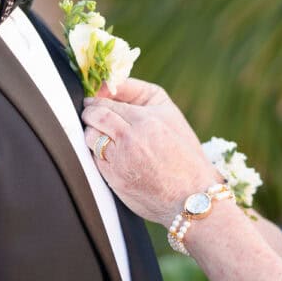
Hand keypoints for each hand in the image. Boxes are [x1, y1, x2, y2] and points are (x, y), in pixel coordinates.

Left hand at [82, 81, 217, 223]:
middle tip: (91, 112)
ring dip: (92, 133)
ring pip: (90, 137)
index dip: (98, 99)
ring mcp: (120, 160)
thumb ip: (140, 95)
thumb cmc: (185, 154)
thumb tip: (109, 84)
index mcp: (146, 119)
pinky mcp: (113, 178)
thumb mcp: (171, 115)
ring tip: (102, 133)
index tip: (95, 100)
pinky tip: (111, 154)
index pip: (107, 102)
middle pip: (95, 116)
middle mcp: (131, 138)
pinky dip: (98, 153)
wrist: (191, 196)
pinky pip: (94, 158)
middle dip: (90, 113)